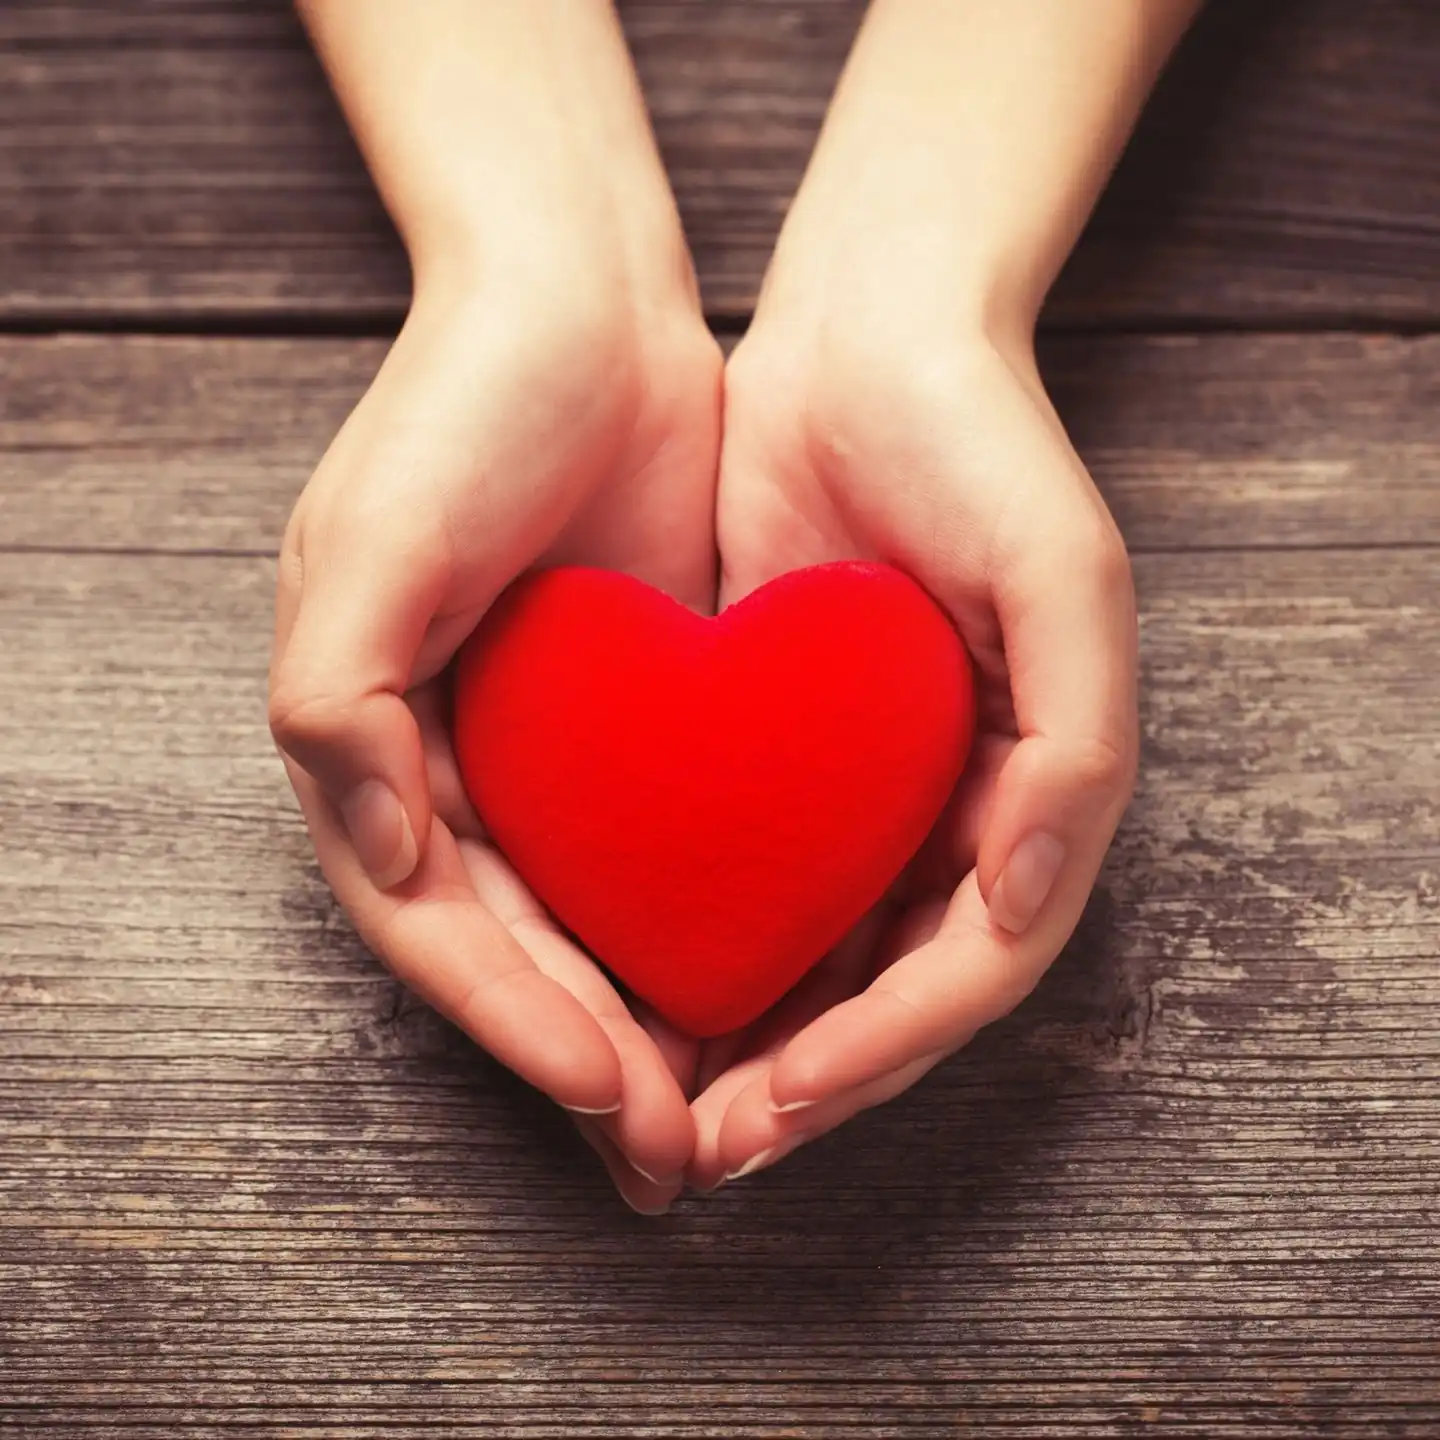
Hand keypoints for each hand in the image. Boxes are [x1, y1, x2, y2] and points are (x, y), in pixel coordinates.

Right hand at [274, 0, 726, 1213]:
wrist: (584, 306)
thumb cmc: (462, 409)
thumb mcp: (370, 546)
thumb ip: (338, 707)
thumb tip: (383, 860)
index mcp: (374, 747)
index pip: (443, 930)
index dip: (518, 1022)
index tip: (612, 1093)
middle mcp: (456, 768)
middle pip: (520, 956)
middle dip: (593, 1060)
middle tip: (678, 1156)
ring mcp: (550, 754)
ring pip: (595, 930)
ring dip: (650, 1029)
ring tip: (724, 1116)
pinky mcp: (637, 725)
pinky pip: (665, 857)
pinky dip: (700, 933)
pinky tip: (763, 989)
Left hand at [686, 318, 1137, 1188]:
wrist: (867, 343)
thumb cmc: (980, 447)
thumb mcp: (1062, 577)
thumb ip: (1074, 750)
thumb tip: (1017, 906)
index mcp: (1031, 792)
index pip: (965, 971)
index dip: (880, 1052)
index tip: (776, 1105)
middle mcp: (952, 810)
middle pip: (884, 993)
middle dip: (803, 1082)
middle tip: (703, 1148)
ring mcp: (868, 789)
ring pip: (812, 957)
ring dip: (746, 1042)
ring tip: (661, 1105)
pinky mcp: (784, 751)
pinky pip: (748, 875)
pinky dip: (705, 943)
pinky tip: (634, 980)